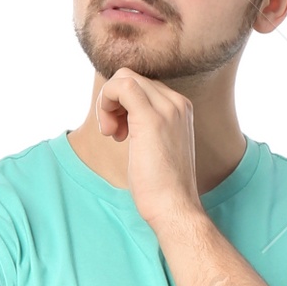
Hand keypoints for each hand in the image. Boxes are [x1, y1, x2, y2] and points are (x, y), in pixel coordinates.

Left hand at [96, 69, 203, 230]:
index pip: (143, 84)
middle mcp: (177, 103)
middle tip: (113, 133)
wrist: (174, 208)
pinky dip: (106, 103)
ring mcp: (166, 108)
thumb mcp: (156, 148)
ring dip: (107, 102)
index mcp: (180, 109)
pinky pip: (120, 86)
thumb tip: (122, 120)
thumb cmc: (162, 188)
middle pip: (131, 77)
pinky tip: (110, 132)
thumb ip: (146, 127)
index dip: (123, 103)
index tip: (121, 132)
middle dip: (113, 101)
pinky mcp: (150, 118)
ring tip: (112, 133)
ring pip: (124, 77)